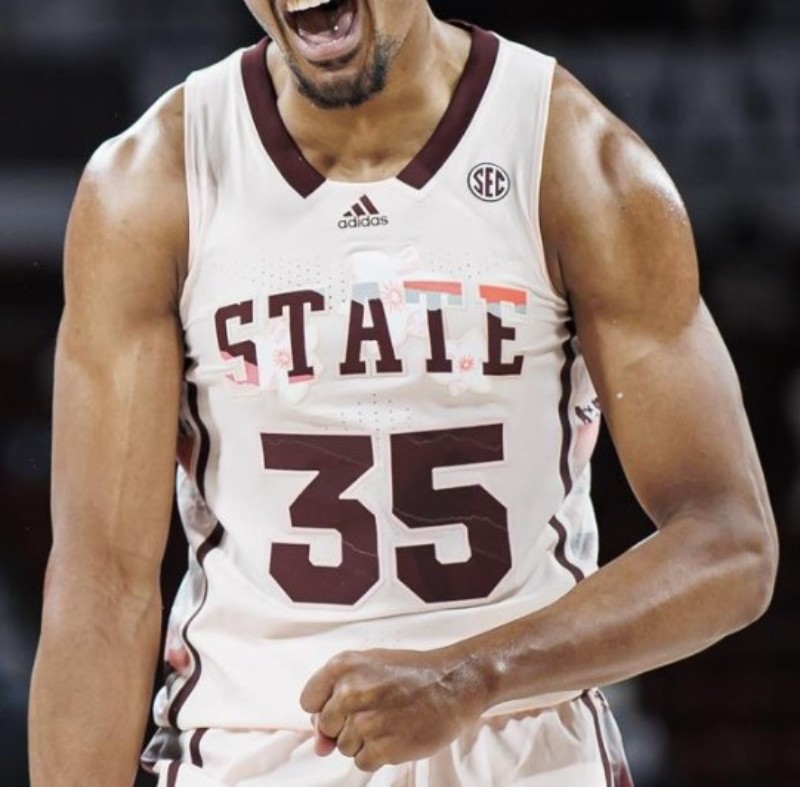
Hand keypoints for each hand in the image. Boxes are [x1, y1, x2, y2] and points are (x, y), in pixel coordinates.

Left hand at [300, 647, 486, 771]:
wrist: (452, 684)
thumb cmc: (411, 675)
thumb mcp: (369, 669)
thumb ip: (336, 699)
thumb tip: (319, 744)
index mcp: (343, 665)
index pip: (308, 700)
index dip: (325, 708)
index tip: (344, 707)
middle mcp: (349, 691)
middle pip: (327, 727)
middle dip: (345, 726)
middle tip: (374, 713)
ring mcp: (365, 720)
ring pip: (344, 747)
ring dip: (364, 741)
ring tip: (389, 721)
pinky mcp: (382, 746)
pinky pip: (362, 762)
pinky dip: (377, 756)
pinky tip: (395, 735)